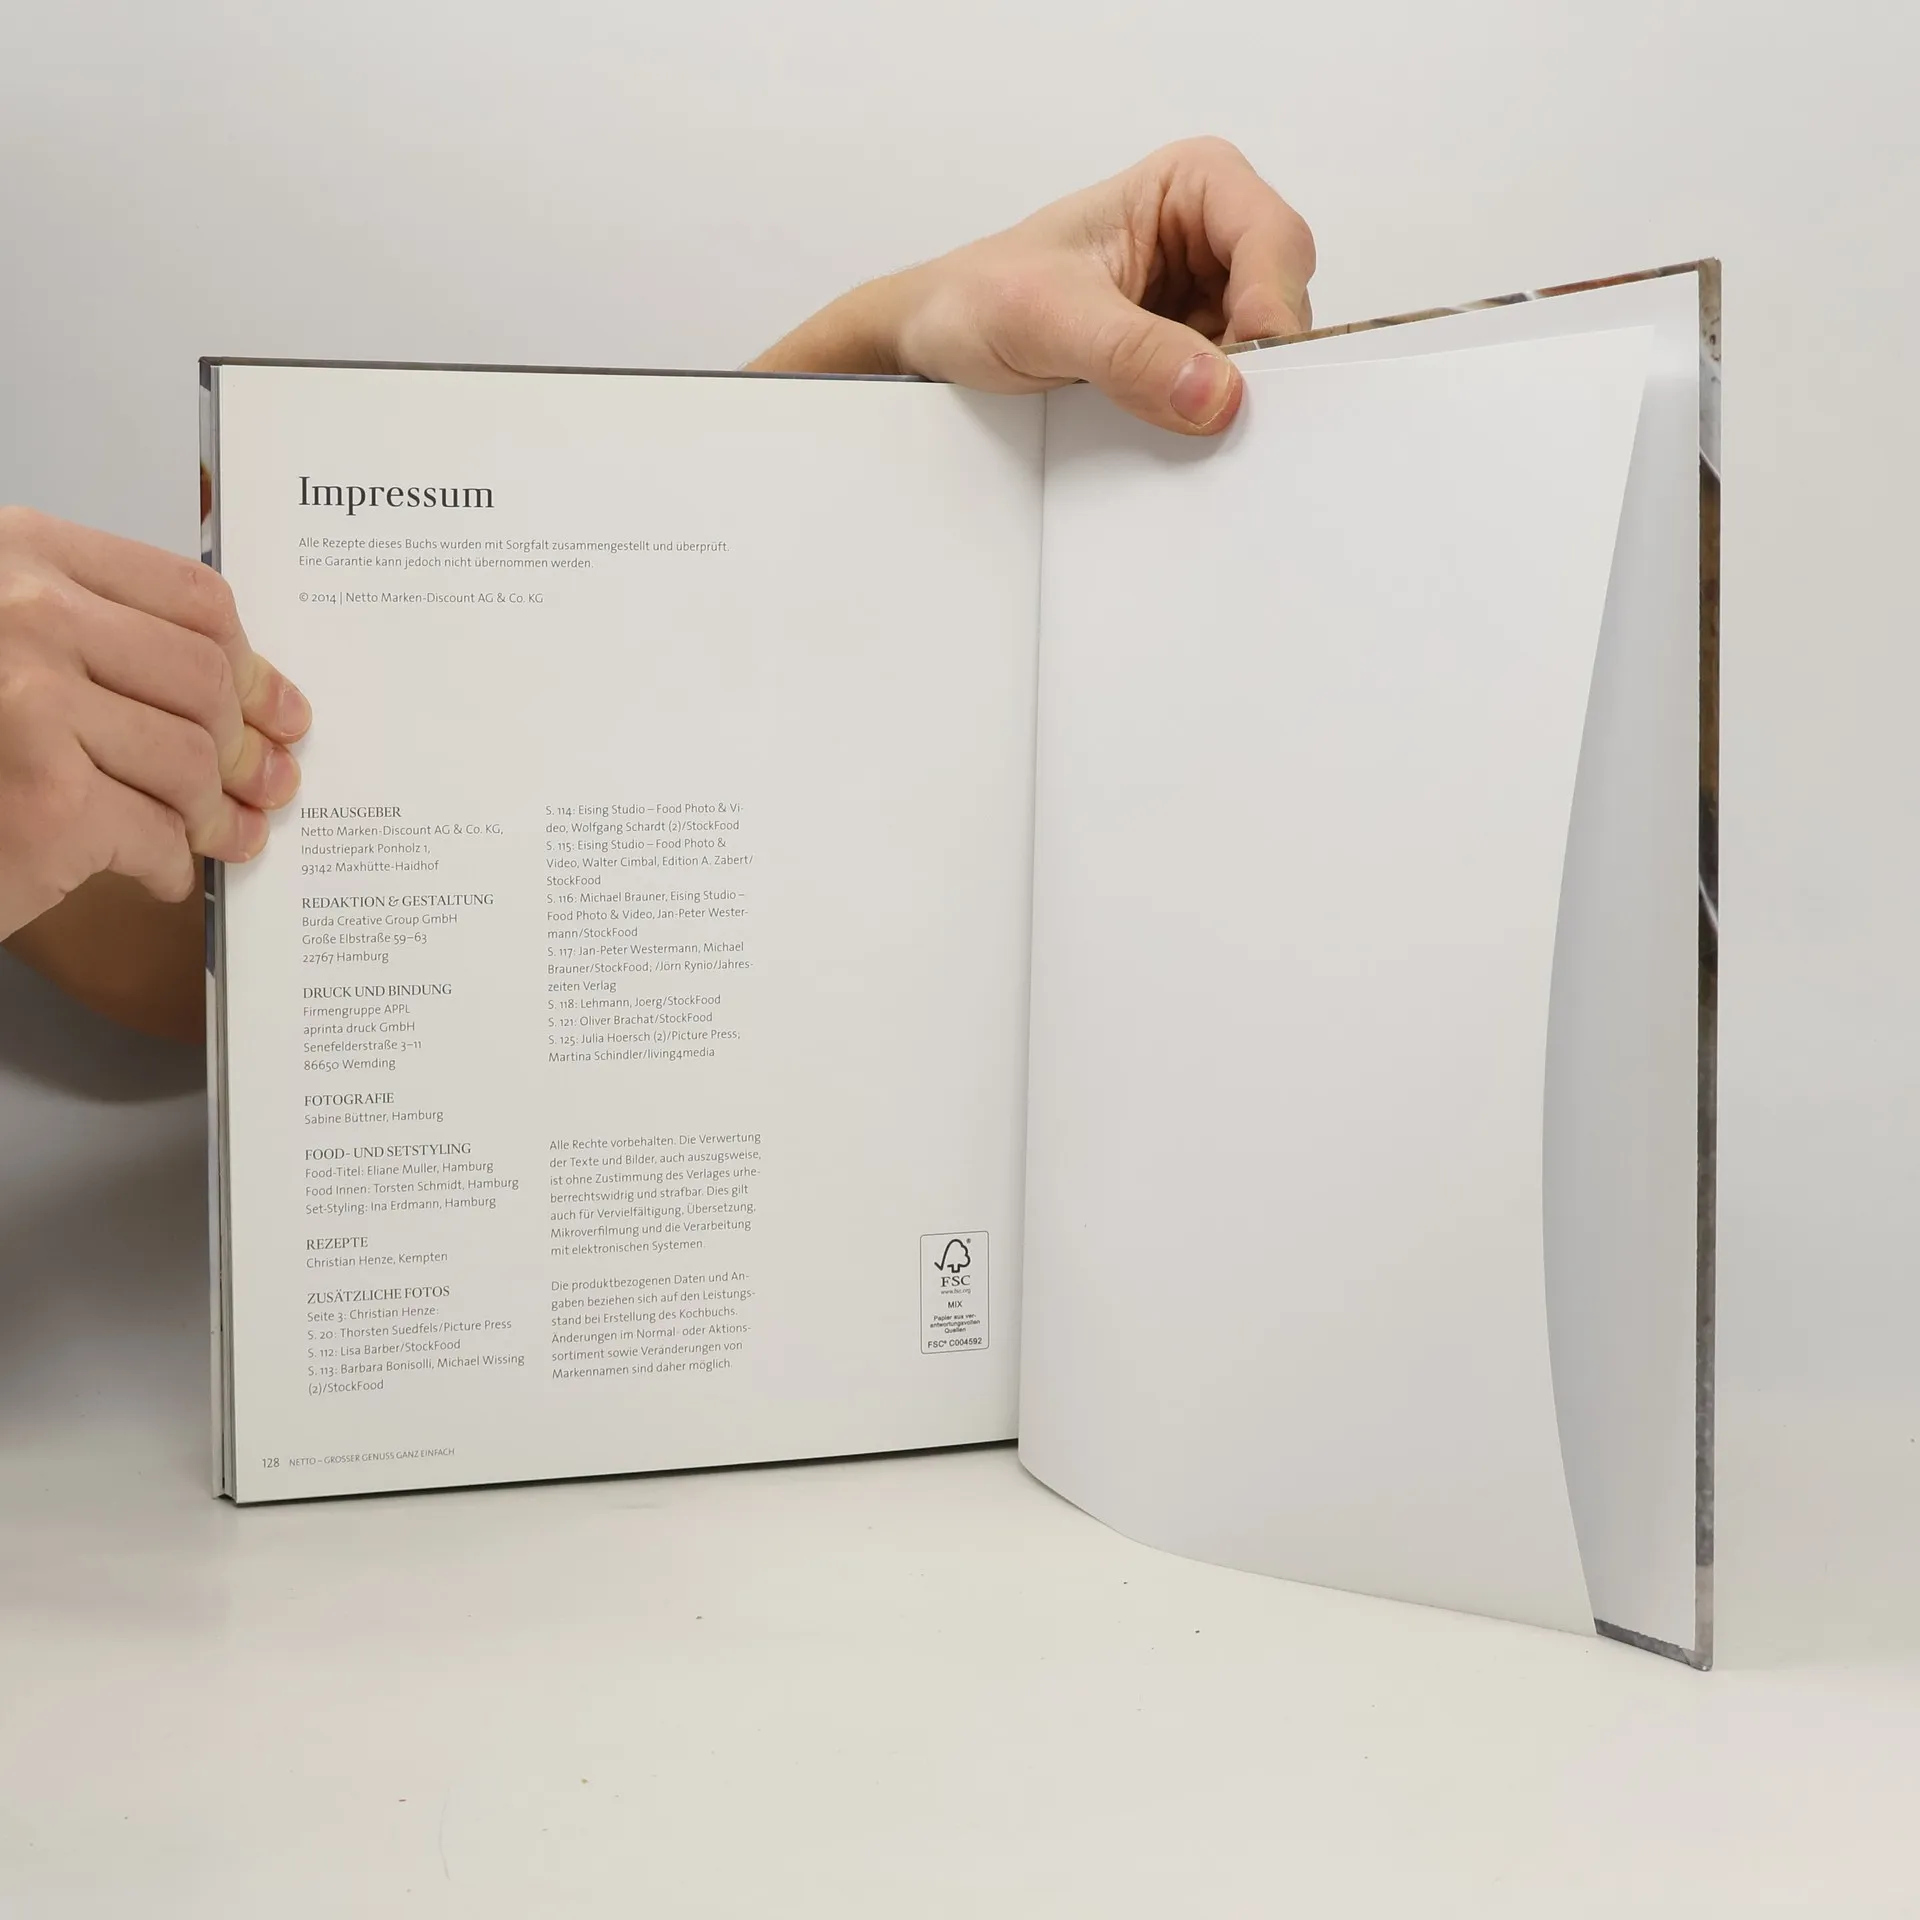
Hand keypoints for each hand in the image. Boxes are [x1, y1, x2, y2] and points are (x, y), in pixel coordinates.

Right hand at [0, 507, 308, 942]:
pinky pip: (156, 833)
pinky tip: (159, 873)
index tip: (280, 708)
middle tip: (271, 784)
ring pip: (192, 759)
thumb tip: (253, 692)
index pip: (191, 596)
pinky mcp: (46, 804)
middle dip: (250, 747)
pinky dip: (168, 864)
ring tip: (218, 836)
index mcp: (22, 555)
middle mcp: (23, 615)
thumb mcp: (15, 650)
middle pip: (206, 679)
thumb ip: (107, 637)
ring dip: (214, 814)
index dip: (251, 663)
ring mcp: (30, 705)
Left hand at [751, 137, 1314, 434]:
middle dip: (1258, 359)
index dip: (1275, 306)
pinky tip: (1172, 426)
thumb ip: (1132, 353)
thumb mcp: (1049, 320)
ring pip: (1265, 355)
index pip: (1274, 239)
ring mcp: (1206, 301)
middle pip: (1283, 301)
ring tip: (1172, 414)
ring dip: (1233, 394)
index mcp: (1193, 185)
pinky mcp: (1190, 356)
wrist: (938, 339)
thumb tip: (1213, 390)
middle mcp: (1213, 237)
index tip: (1252, 369)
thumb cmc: (980, 297)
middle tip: (1215, 408)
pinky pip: (1230, 392)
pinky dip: (1212, 416)